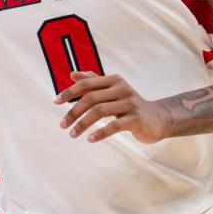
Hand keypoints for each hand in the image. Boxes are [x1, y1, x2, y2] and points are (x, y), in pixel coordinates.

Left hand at [54, 72, 172, 143]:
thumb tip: (72, 74)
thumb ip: (93, 81)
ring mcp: (130, 103)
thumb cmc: (130, 104)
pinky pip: (114, 125)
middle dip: (73, 112)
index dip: (70, 92)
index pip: (87, 84)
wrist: (157, 118)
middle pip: (91, 99)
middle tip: (62, 125)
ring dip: (83, 124)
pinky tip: (90, 139)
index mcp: (114, 80)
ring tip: (72, 134)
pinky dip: (100, 133)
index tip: (56, 102)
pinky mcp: (136, 119)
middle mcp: (122, 89)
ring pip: (100, 112)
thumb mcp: (112, 90)